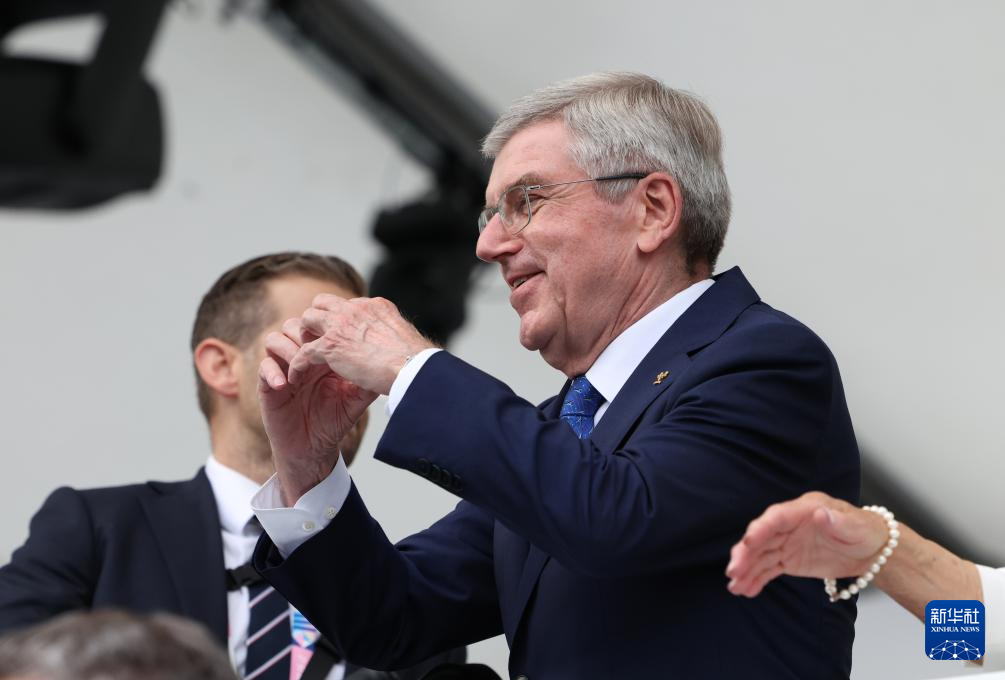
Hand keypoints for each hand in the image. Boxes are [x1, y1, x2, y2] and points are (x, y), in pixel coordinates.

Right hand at [259, 318, 376, 505]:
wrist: (314, 448)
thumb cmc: (334, 421)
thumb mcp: (355, 400)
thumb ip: (367, 381)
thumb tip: (387, 366)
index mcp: (322, 355)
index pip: (319, 326)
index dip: (324, 327)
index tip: (335, 339)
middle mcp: (301, 358)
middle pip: (294, 325)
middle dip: (303, 332)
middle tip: (315, 347)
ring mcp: (283, 369)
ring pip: (274, 338)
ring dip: (287, 348)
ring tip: (299, 364)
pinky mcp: (268, 385)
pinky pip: (263, 367)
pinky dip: (272, 371)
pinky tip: (285, 384)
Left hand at [290, 296, 435, 395]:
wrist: (412, 367)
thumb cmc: (415, 360)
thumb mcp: (404, 338)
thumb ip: (391, 336)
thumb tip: (395, 345)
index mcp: (376, 306)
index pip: (349, 304)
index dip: (341, 319)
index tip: (340, 334)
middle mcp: (356, 309)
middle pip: (323, 302)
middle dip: (317, 319)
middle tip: (317, 338)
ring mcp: (341, 325)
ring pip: (308, 319)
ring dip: (304, 335)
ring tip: (303, 352)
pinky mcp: (329, 346)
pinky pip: (303, 352)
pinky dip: (297, 364)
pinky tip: (296, 376)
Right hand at [725, 491, 888, 596]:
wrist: (872, 550)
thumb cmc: (865, 531)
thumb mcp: (856, 526)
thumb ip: (837, 521)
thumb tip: (821, 514)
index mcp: (803, 510)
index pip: (776, 517)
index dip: (760, 529)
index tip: (747, 542)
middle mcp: (789, 524)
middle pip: (762, 537)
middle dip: (745, 553)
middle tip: (733, 571)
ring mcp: (787, 542)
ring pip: (761, 555)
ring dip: (746, 569)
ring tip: (734, 587)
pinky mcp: (789, 559)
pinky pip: (769, 569)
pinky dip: (756, 579)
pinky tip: (745, 590)